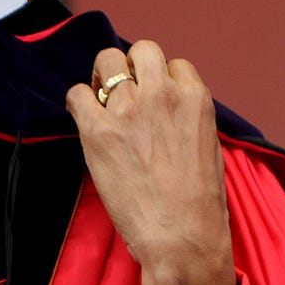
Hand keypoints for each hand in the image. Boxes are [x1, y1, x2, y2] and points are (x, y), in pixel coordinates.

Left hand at [65, 41, 235, 284]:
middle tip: (122, 91)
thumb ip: (186, 118)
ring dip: (102, 77)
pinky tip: (85, 120)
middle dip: (130, 67)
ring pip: (106, 61)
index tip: (152, 99)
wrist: (180, 234)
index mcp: (195, 98)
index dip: (159, 81)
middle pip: (141, 50)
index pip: (173, 65)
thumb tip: (165, 111)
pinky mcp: (97, 130)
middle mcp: (162, 94)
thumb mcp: (207, 145)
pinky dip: (78, 102)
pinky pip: (76, 95)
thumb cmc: (198, 201)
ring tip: (101, 100)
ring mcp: (128, 109)